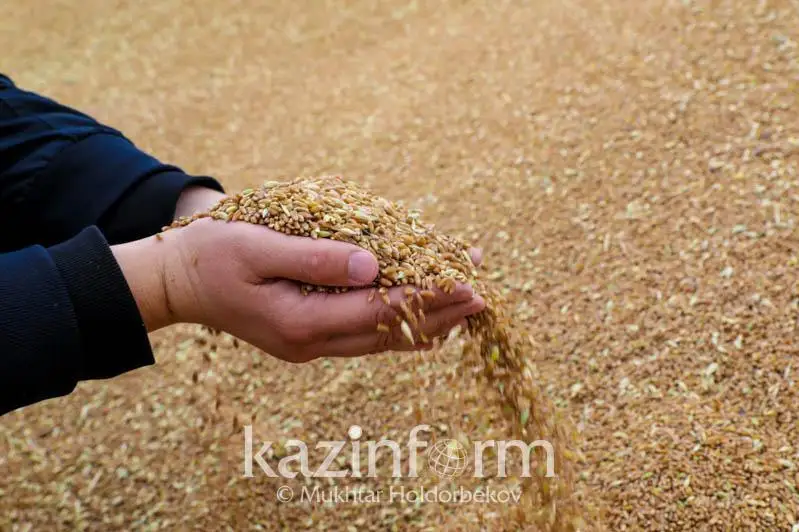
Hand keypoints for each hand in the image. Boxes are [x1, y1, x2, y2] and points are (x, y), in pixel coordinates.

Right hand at [113, 218, 484, 361]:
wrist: (179, 284)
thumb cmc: (212, 257)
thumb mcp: (257, 247)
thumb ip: (315, 258)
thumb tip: (372, 264)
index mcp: (300, 322)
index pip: (381, 312)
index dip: (429, 296)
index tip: (470, 282)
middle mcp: (312, 343)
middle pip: (391, 332)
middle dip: (439, 311)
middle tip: (483, 290)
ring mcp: (311, 345)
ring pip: (383, 339)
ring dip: (425, 318)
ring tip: (464, 299)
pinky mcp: (310, 336)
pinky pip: (366, 334)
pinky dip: (399, 321)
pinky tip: (423, 313)